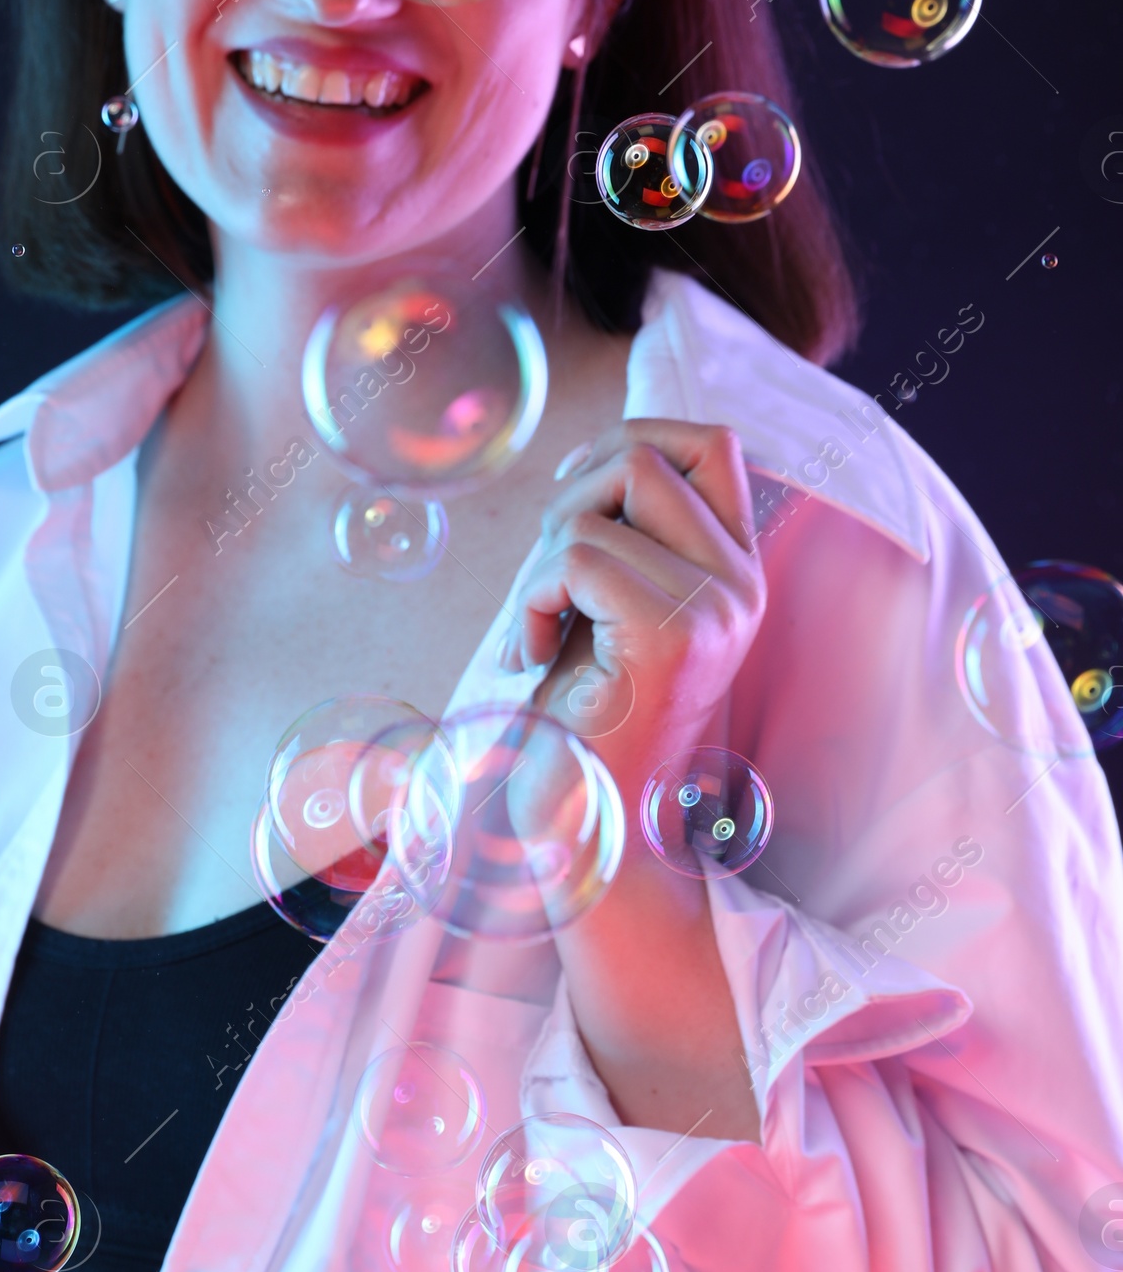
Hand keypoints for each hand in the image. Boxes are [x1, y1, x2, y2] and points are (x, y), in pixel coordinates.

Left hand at [497, 420, 766, 1138]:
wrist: (585, 831)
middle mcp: (741, 587)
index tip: (576, 517)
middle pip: (643, 456)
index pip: (710, 441)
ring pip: (596, 505)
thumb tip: (590, 454)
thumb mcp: (605, 606)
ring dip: (538, 562)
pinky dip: (529, 600)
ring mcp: (714, 611)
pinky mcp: (670, 639)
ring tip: (540, 629)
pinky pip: (575, 558)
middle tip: (549, 587)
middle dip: (567, 502)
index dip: (628, 445)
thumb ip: (619, 533)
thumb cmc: (578, 719)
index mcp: (735, 572)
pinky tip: (532, 657)